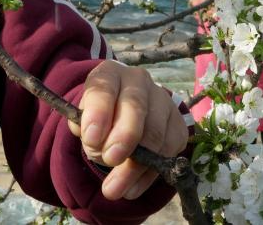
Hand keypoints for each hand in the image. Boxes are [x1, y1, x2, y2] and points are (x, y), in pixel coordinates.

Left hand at [68, 62, 187, 200]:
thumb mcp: (84, 116)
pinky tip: (132, 187)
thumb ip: (83, 126)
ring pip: (155, 134)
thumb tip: (93, 140)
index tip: (91, 139)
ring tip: (114, 188)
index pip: (103, 88)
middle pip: (135, 107)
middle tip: (110, 160)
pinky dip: (149, 174)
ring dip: (134, 166)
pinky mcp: (179, 124)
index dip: (98, 113)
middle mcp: (138, 81)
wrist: (124, 111)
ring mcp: (163, 101)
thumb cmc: (100, 114)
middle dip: (124, 136)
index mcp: (110, 73)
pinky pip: (170, 151)